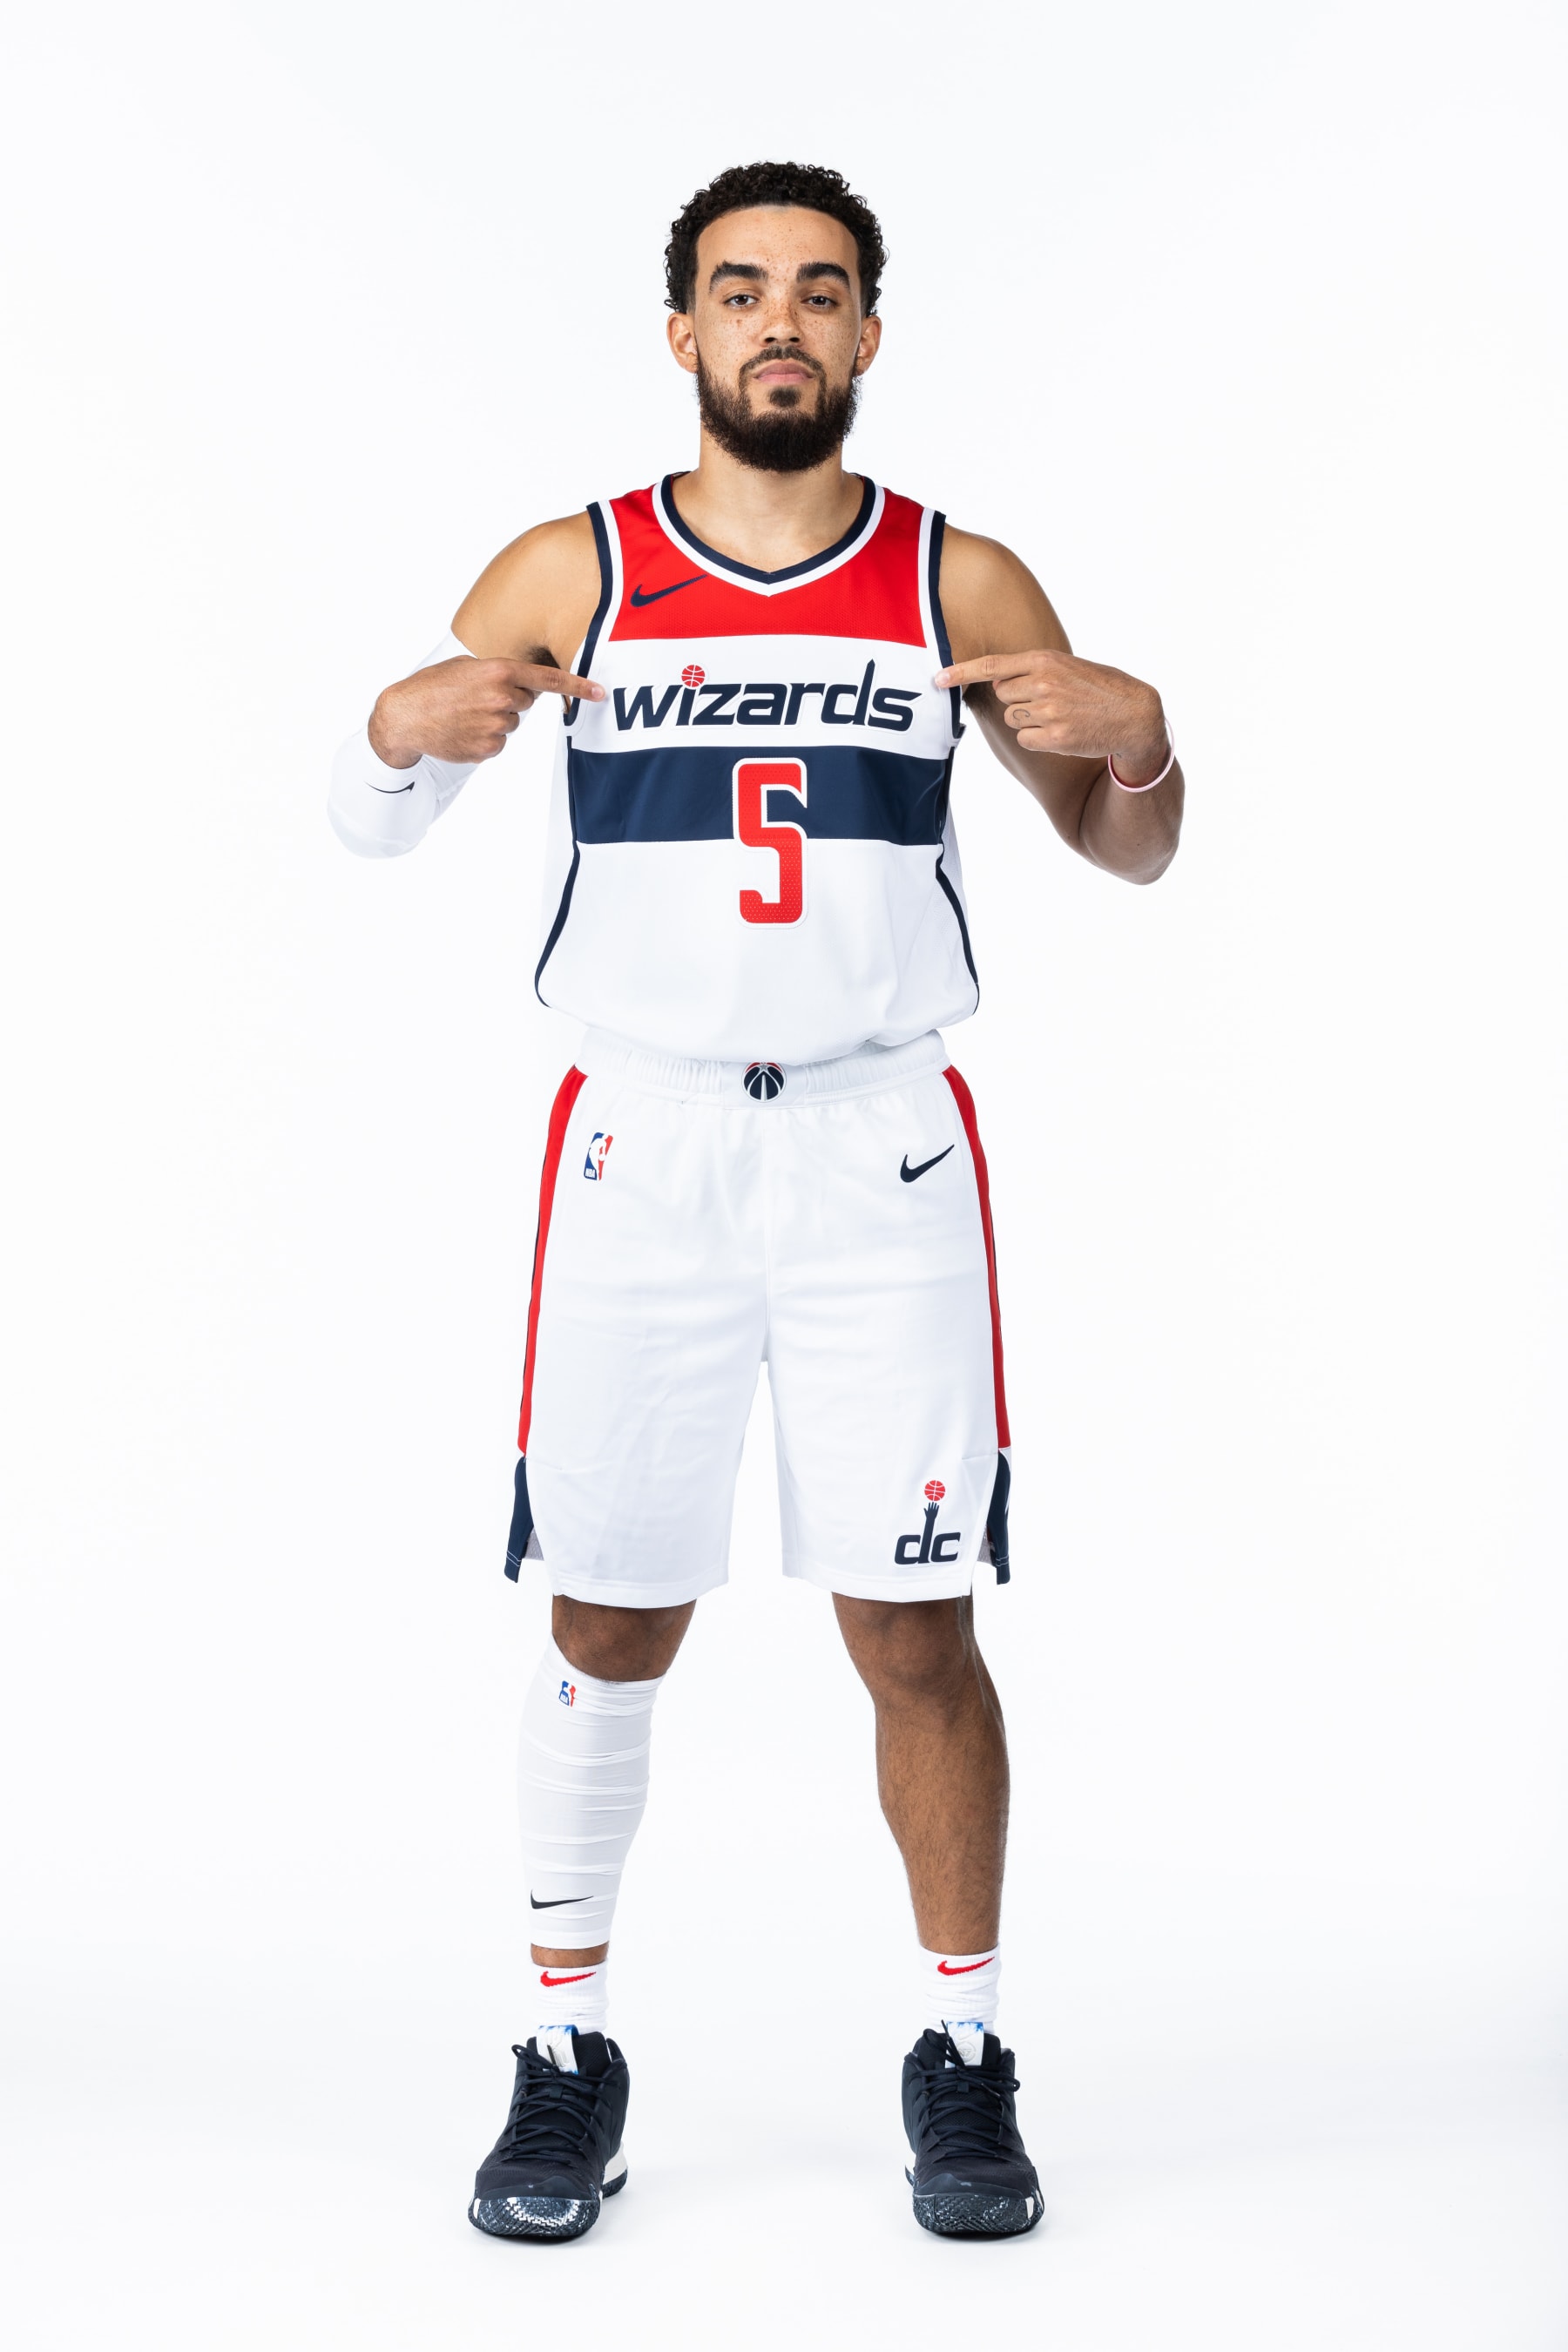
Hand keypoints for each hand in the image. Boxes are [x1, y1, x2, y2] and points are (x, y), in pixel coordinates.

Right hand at [369, 655, 603, 768]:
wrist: (404, 717)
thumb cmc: (434, 687)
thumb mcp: (467, 667)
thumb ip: (500, 674)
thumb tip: (527, 691)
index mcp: (497, 671)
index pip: (546, 680)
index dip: (577, 685)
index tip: (600, 692)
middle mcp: (500, 697)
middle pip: (525, 702)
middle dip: (507, 699)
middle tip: (476, 698)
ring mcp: (494, 725)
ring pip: (511, 723)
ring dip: (494, 719)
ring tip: (464, 715)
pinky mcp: (487, 748)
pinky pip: (499, 743)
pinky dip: (485, 738)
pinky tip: (463, 730)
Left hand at [936, 649, 1167, 782]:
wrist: (1135, 714)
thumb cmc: (1101, 688)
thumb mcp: (1069, 666)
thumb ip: (1035, 669)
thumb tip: (998, 680)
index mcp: (1045, 659)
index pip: (992, 665)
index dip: (961, 672)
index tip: (938, 678)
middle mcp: (1043, 683)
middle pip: (1001, 695)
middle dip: (1016, 699)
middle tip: (1046, 701)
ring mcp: (1048, 710)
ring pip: (1012, 718)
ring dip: (1027, 720)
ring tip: (1058, 715)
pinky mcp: (1054, 736)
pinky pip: (1024, 739)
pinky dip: (1036, 738)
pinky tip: (1060, 732)